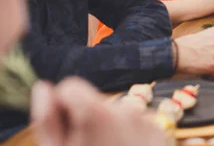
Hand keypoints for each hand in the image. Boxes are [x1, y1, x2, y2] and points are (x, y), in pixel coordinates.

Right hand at [31, 78, 164, 145]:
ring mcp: (147, 121)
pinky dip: (128, 137)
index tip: (66, 131)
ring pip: (116, 114)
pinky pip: (135, 124)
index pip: (71, 86)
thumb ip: (48, 120)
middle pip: (95, 102)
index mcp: (98, 114)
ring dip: (108, 131)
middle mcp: (127, 111)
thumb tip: (44, 89)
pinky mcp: (160, 133)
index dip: (63, 107)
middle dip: (86, 122)